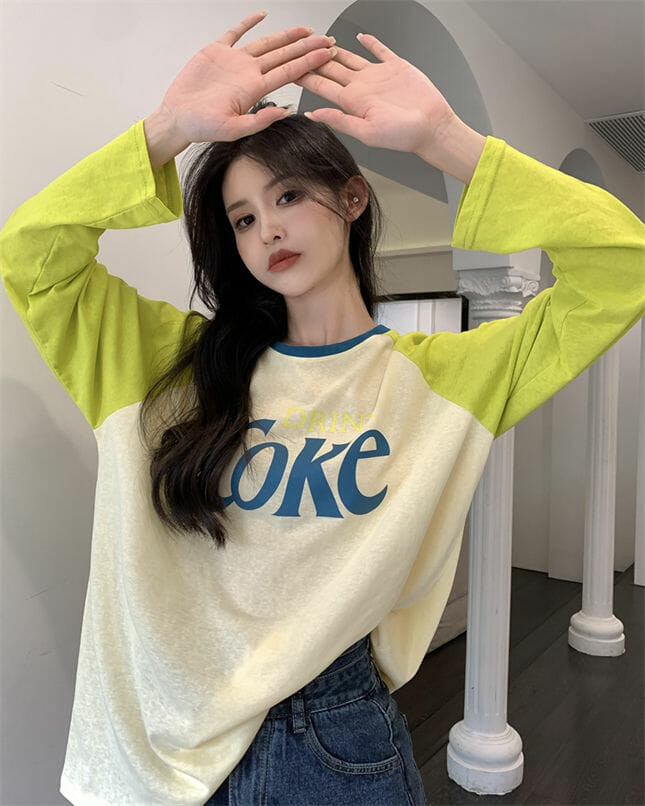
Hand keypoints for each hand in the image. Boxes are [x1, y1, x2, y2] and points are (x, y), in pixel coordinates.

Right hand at [156, 11, 335, 143]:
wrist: (179, 117)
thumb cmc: (202, 126)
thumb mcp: (232, 130)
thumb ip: (259, 120)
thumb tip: (285, 111)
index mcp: (255, 89)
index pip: (289, 72)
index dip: (309, 61)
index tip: (326, 54)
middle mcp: (249, 73)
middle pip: (284, 55)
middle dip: (306, 47)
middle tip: (327, 40)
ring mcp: (235, 61)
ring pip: (266, 44)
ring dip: (286, 36)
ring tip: (305, 29)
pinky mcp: (218, 52)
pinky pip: (236, 33)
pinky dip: (248, 23)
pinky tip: (263, 16)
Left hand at [294, 33, 456, 157]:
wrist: (432, 126)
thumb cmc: (403, 135)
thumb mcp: (367, 132)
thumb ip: (340, 121)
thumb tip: (313, 115)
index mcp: (352, 102)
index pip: (322, 85)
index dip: (305, 74)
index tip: (289, 66)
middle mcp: (361, 88)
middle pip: (330, 69)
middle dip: (314, 58)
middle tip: (299, 46)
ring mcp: (377, 76)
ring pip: (349, 58)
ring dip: (334, 49)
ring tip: (319, 40)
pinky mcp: (394, 67)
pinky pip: (379, 50)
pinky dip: (369, 42)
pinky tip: (359, 37)